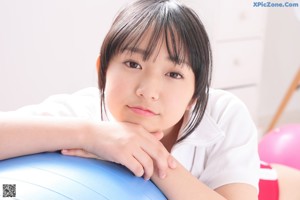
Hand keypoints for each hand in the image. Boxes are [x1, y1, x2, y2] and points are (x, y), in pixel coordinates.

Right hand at [62, 121, 176, 179]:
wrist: (91, 133)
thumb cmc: (110, 132)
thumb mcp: (129, 129)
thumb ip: (146, 133)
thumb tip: (160, 134)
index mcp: (140, 130)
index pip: (159, 145)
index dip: (167, 156)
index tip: (172, 165)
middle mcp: (137, 136)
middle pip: (158, 154)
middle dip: (163, 166)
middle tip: (164, 175)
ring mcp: (129, 144)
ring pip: (148, 163)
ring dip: (149, 173)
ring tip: (146, 176)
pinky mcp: (121, 154)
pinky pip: (136, 167)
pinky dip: (139, 173)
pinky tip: (137, 174)